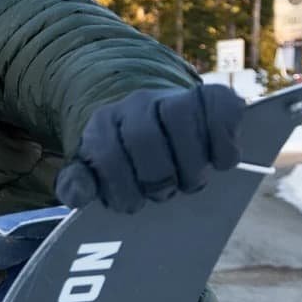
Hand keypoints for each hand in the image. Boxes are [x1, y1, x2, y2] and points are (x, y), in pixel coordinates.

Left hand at [55, 84, 243, 214]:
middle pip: (144, 137)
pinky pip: (221, 111)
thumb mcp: (96, 172)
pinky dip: (223, 144)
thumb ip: (79, 184)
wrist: (159, 126)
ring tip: (190, 181)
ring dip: (191, 165)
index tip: (132, 204)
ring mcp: (174, 96)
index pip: (106, 153)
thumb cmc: (127, 160)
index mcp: (103, 123)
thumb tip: (77, 195)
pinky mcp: (211, 97)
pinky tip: (218, 162)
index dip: (121, 187)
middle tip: (165, 194)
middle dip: (156, 178)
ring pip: (182, 119)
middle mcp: (137, 103)